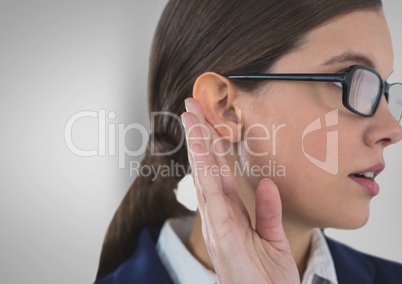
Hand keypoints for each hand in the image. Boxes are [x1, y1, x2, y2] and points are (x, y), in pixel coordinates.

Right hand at [181, 98, 298, 283]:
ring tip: (191, 115)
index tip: (207, 121)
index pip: (218, 172)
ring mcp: (216, 222)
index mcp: (230, 214)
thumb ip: (268, 211)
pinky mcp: (221, 232)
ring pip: (204, 174)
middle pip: (207, 167)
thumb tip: (266, 184)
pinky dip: (204, 168)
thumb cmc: (267, 280)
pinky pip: (211, 194)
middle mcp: (218, 214)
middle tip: (191, 106)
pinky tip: (201, 146)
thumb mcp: (273, 240)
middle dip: (199, 135)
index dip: (212, 146)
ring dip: (198, 143)